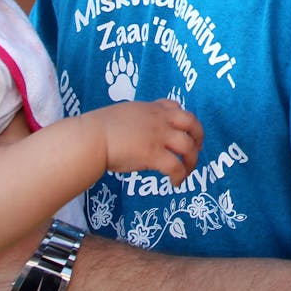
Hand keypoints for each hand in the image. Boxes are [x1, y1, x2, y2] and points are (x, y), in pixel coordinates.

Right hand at [87, 99, 203, 182]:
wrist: (91, 138)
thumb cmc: (97, 129)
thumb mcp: (122, 114)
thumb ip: (135, 120)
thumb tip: (135, 132)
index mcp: (150, 109)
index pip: (175, 107)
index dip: (183, 119)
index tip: (185, 130)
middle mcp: (159, 120)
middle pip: (192, 123)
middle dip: (199, 136)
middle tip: (197, 149)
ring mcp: (159, 136)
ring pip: (188, 147)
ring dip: (192, 161)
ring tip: (186, 172)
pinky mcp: (154, 155)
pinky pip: (176, 166)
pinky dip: (180, 176)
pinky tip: (175, 183)